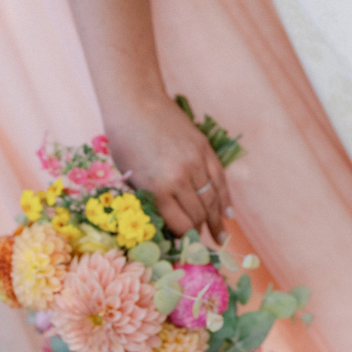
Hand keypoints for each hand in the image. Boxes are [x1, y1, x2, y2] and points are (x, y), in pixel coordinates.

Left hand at [104, 93, 231, 242]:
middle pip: (198, 214)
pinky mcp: (204, 148)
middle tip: (204, 246)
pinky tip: (227, 212)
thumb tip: (168, 225)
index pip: (181, 225)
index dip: (185, 240)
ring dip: (217, 220)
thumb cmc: (124, 142)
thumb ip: (151, 200)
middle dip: (201, 232)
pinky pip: (219, 179)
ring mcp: (195, 161)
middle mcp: (180, 177)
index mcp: (157, 188)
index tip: (187, 248)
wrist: (135, 103)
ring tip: (221, 236)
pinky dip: (224, 197)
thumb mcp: (132, 177)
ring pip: (212, 199)